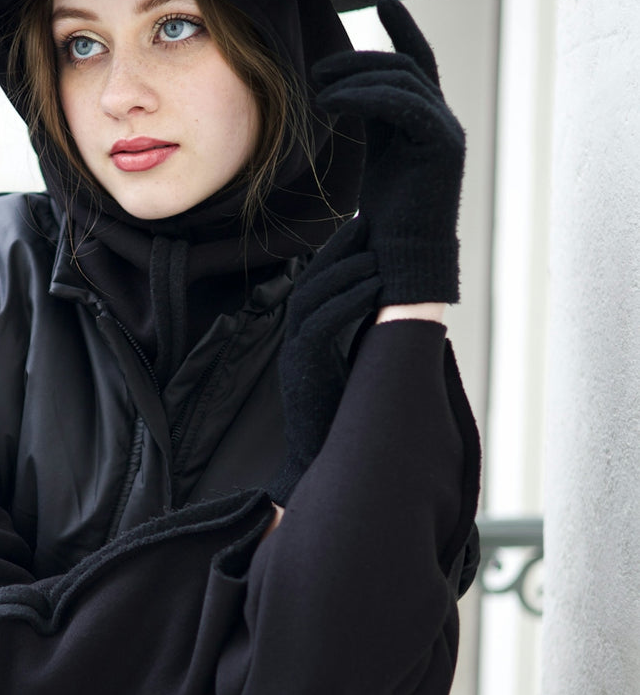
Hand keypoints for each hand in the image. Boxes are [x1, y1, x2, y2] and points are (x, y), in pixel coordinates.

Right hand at [267, 217, 381, 506]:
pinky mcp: (302, 371)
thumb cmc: (345, 425)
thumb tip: (397, 312)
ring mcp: (296, 356)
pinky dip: (347, 302)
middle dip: (339, 251)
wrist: (327, 468)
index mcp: (308, 340)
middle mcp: (296, 343)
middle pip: (311, 281)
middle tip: (367, 226)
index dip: (337, 255)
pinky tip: (373, 288)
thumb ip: (365, 341)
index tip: (365, 229)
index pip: (317, 284)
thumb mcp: (357, 372)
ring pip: (314, 298)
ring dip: (346, 272)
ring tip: (376, 255)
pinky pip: (320, 326)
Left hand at [312, 0, 464, 305]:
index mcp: (427, 121)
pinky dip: (364, 97)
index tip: (382, 0)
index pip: (418, 61)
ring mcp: (447, 132)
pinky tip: (332, 102)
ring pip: (403, 80)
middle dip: (360, 59)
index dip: (402, 28)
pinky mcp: (442, 147)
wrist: (401, 259)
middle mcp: (443, 121)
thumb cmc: (383, 218)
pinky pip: (403, 104)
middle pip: (405, 66)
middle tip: (318, 70)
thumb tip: (341, 90)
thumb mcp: (374, 157)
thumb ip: (371, 120)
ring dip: (356, 77)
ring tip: (319, 89)